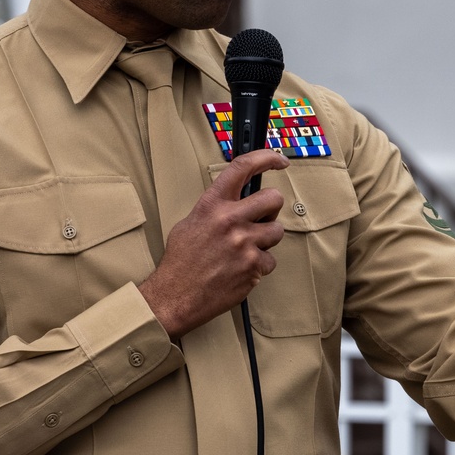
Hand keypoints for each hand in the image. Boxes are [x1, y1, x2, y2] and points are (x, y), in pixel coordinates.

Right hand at [139, 149, 287, 339]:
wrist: (175, 296)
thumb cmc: (181, 262)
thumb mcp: (190, 223)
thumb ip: (215, 209)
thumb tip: (236, 201)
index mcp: (212, 205)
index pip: (243, 168)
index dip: (266, 158)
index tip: (279, 160)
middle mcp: (230, 220)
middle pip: (274, 199)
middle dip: (271, 208)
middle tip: (260, 218)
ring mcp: (244, 244)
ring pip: (277, 232)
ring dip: (266, 240)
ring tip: (245, 250)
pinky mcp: (253, 267)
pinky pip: (270, 261)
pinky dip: (259, 266)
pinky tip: (241, 270)